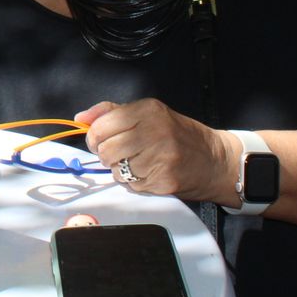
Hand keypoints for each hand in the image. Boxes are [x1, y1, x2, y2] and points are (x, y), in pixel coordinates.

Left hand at [74, 99, 233, 201]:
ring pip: (117, 170)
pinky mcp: (164, 180)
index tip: (100, 140)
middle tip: (122, 153)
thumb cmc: (179, 135)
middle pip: (106, 150)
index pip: (101, 126)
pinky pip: (132, 186)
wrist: (215, 160)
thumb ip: (112, 112)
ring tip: (140, 163)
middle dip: (108, 155)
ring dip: (122, 171)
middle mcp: (154, 131)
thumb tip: (80, 118)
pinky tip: (150, 173)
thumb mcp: (149, 114)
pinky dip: (135, 183)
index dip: (94, 137)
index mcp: (148, 110)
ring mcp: (160, 157)